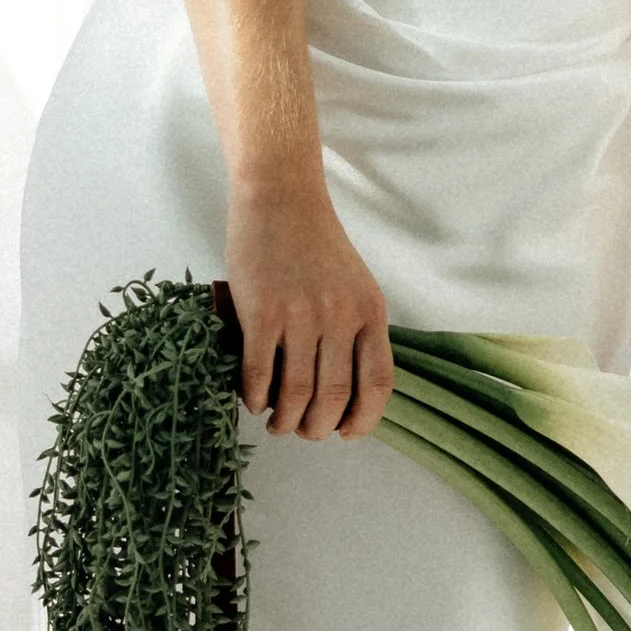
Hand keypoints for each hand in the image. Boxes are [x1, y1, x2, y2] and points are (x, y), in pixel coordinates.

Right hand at [226, 179, 393, 437]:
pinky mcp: (260, 312)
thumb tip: (343, 392)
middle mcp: (341, 316)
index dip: (364, 420)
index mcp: (370, 312)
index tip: (346, 433)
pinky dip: (255, 397)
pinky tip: (252, 399)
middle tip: (303, 431)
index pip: (377, 384)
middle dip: (317, 429)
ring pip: (296, 394)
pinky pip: (259, 374)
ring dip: (284, 420)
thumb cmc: (313, 244)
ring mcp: (300, 315)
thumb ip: (355, 332)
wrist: (279, 197)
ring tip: (276, 423)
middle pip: (334, 398)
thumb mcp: (354, 286)